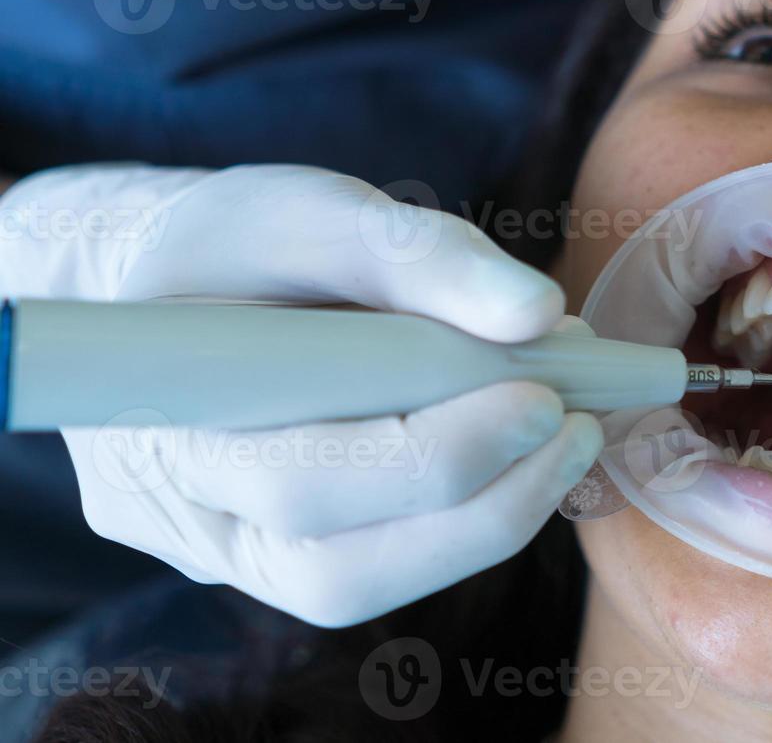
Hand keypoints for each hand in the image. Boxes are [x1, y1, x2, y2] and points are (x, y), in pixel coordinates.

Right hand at [0, 163, 603, 625]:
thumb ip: (417, 253)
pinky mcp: (284, 558)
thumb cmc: (238, 246)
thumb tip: (537, 313)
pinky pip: (379, 565)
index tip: (545, 392)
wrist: (172, 290)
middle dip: (480, 494)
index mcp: (168, 415)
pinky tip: (526, 451)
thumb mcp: (313, 209)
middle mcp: (187, 513)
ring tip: (572, 434)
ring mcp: (230, 550)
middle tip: (582, 419)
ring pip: (359, 583)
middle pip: (332, 562)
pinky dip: (466, 513)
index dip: (432, 454)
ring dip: (488, 518)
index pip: (300, 475)